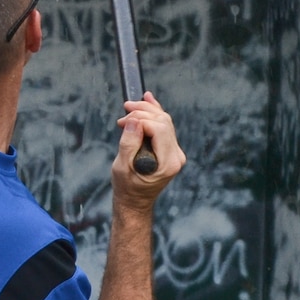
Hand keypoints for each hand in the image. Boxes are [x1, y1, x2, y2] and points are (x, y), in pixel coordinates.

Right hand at [111, 92, 184, 211]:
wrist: (134, 200)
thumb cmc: (127, 187)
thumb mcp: (122, 166)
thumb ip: (129, 142)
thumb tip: (134, 120)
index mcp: (168, 163)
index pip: (158, 128)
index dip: (139, 120)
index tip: (122, 124)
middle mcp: (176, 156)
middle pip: (163, 121)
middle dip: (142, 112)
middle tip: (124, 114)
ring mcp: (175, 152)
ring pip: (164, 120)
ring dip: (147, 111)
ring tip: (129, 106)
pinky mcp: (170, 149)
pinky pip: (164, 126)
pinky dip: (154, 113)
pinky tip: (148, 100)